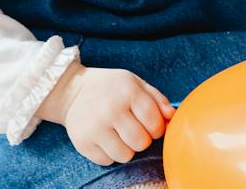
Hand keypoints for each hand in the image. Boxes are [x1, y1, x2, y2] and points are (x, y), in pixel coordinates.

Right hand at [38, 64, 173, 165]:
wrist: (72, 90)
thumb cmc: (111, 88)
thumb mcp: (135, 83)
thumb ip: (157, 100)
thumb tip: (173, 118)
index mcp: (127, 91)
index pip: (154, 123)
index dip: (156, 128)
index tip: (149, 123)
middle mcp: (110, 109)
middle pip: (141, 143)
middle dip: (141, 139)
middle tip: (132, 128)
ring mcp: (94, 127)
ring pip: (125, 155)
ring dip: (126, 148)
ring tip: (118, 133)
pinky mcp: (82, 142)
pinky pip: (107, 161)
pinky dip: (109, 153)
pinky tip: (104, 137)